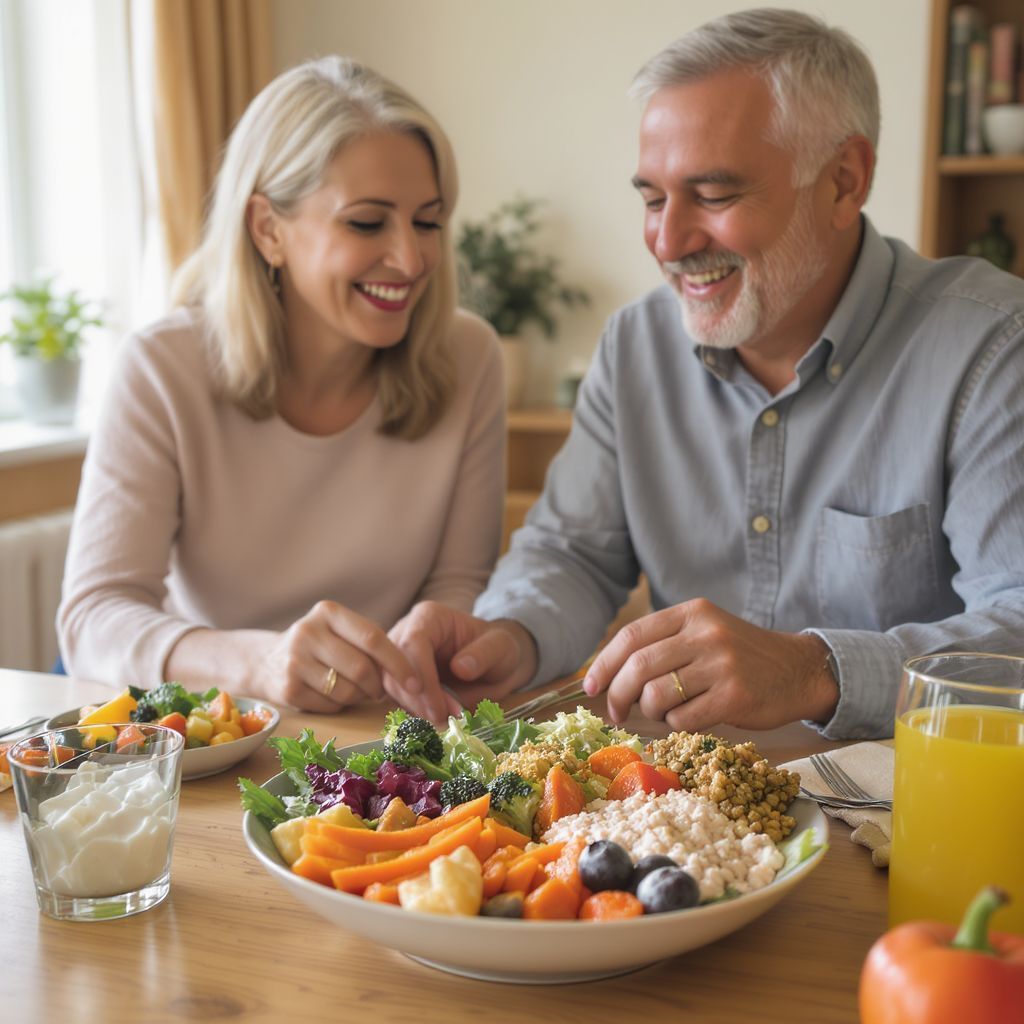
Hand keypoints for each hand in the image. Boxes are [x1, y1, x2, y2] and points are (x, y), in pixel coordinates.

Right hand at [258, 601, 419, 711]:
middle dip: (379, 685)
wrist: (266, 661)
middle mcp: (308, 632)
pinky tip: (331, 695)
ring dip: (360, 697)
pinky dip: (340, 705)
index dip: (399, 663)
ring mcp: (294, 661)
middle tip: (380, 691)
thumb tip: (410, 675)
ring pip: (348, 690)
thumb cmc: (321, 646)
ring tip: (355, 691)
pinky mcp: (288, 689)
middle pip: (362, 668)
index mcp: (328, 612)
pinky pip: (331, 705)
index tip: (416, 683)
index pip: (373, 638)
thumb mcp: (341, 632)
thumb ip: (370, 644)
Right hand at [386, 601, 538, 723]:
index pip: (414, 642)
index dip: (421, 673)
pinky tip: (436, 721)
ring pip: (392, 686)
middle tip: (444, 718)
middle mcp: (407, 634)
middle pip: (395, 666)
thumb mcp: (501, 646)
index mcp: (429, 617)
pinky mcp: (400, 680)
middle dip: (418, 697)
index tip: (434, 702)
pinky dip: (415, 714)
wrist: (494, 665)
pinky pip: (397, 699)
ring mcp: (400, 657)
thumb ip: (484, 654)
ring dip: (417, 708)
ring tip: (446, 720)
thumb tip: (460, 668)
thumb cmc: (496, 648)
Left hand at [582, 598, 838, 731]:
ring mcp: (721, 664)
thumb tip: (608, 673)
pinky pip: (683, 718)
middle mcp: (705, 633)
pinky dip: (675, 724)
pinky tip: (686, 718)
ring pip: (657, 695)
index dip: (604, 664)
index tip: (591, 687)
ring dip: (649, 711)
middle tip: (616, 713)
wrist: (798, 670)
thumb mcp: (704, 631)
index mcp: (692, 613)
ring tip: (661, 713)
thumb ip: (663, 643)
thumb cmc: (740, 655)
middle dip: (618, 695)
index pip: (631, 636)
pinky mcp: (735, 696)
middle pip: (638, 667)